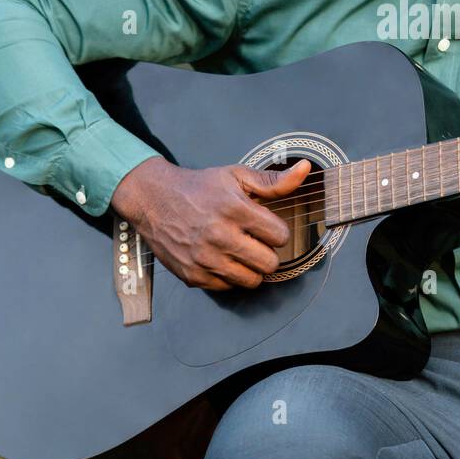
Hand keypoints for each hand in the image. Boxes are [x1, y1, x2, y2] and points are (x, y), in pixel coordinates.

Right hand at [110, 156, 310, 290]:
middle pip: (269, 263)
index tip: (266, 226)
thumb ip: (273, 181)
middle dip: (267, 252)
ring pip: (251, 281)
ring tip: (241, 251)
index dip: (277, 231)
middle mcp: (219, 236)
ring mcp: (204, 259)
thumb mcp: (236, 176)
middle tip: (255, 241)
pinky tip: (221, 259)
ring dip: (251, 268)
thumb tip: (305, 170)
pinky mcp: (192, 275)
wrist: (154, 199)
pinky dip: (228, 277)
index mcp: (235, 209)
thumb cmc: (198, 187)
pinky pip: (226, 288)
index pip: (280, 236)